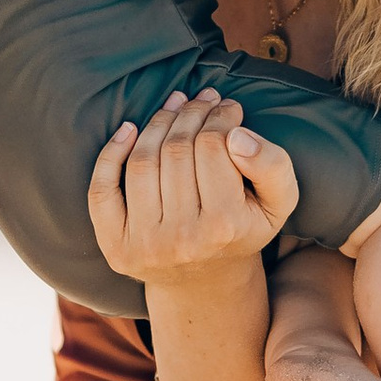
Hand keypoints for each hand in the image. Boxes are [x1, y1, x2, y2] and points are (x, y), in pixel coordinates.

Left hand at [88, 88, 301, 282]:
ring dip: (156, 124)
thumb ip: (273, 165)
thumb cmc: (243, 228)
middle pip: (177, 151)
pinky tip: (129, 130)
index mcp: (224, 226)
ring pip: (142, 162)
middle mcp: (182, 238)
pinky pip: (102, 190)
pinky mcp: (116, 246)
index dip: (220, 117)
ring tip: (174, 106)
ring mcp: (144, 244)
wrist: (206, 280)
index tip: (227, 106)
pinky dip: (110, 154)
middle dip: (189, 114)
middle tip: (201, 99)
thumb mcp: (278, 202)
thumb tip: (237, 135)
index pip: (215, 147)